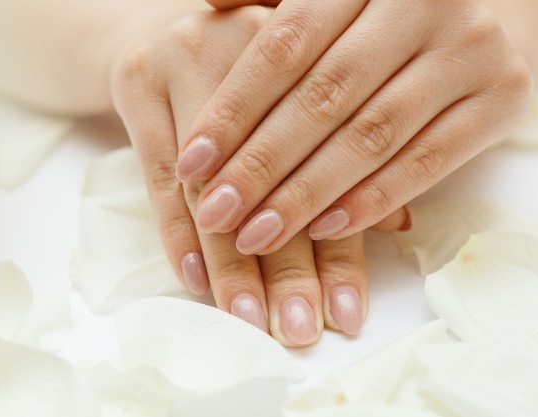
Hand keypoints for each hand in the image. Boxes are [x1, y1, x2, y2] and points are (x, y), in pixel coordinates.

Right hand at [111, 7, 406, 344]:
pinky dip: (178, 231)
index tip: (344, 313)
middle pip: (274, 179)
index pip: (332, 170)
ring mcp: (192, 59)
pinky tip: (197, 279)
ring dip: (232, 260)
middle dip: (288, 264)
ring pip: (215, 181)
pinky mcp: (139, 79)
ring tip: (251, 319)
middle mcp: (256, 49)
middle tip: (299, 328)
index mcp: (316, 54)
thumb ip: (339, 158)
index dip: (340, 246)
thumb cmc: (241, 82)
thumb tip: (398, 225)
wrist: (157, 36)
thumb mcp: (293, 108)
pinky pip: (158, 169)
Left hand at [175, 0, 532, 255]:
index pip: (284, 48)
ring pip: (372, 137)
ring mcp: (469, 50)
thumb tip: (209, 3)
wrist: (483, 15)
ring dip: (307, 195)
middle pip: (324, 98)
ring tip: (257, 235)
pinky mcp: (502, 99)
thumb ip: (269, 0)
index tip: (191, 165)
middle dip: (263, 165)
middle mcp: (422, 2)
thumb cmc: (380, 15)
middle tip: (217, 215)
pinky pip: (428, 161)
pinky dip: (371, 201)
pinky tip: (322, 229)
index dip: (233, 111)